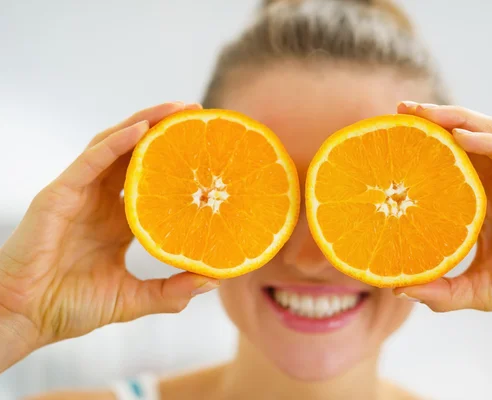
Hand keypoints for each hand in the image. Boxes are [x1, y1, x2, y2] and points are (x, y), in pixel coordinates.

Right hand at [0, 102, 218, 370]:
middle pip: (135, 154)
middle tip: (196, 116)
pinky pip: (91, 160)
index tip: (208, 153)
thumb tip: (210, 280)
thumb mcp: (132, 298)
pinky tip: (143, 128)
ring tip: (177, 110)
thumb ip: (170, 291)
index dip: (177, 165)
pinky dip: (116, 142)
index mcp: (118, 221)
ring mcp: (80, 193)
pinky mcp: (60, 194)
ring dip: (145, 123)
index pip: (152, 181)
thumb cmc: (70, 307)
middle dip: (164, 132)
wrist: (25, 318)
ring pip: (114, 145)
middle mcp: (101, 201)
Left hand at [394, 102, 491, 336]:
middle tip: (402, 109)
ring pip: (490, 133)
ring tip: (425, 112)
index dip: (424, 144)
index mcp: (485, 198)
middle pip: (467, 135)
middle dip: (435, 118)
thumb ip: (443, 292)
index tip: (391, 135)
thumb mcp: (479, 289)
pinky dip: (488, 141)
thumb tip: (399, 290)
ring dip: (458, 118)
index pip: (451, 159)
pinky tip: (461, 136)